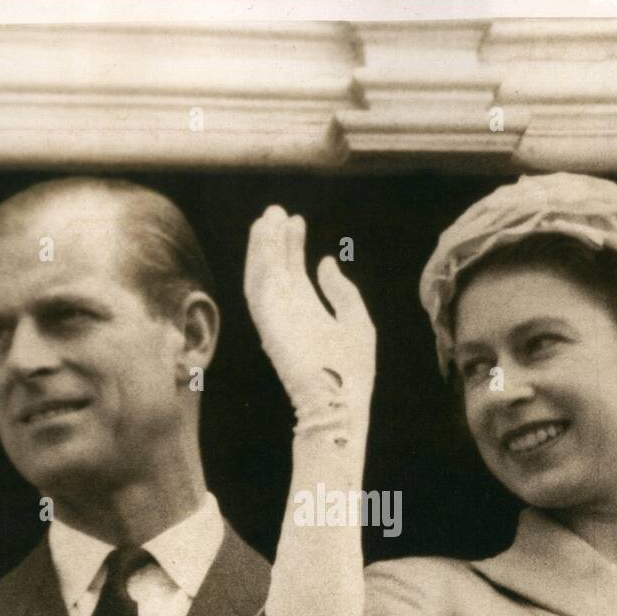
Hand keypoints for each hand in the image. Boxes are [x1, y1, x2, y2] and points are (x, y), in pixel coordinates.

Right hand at [244, 206, 374, 429]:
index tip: (296, 220)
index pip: (294, 272)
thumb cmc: (352, 372)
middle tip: (276, 210)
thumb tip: (326, 262)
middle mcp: (289, 314)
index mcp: (308, 313)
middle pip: (276, 269)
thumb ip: (343, 292)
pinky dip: (259, 263)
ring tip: (267, 218)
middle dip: (274, 240)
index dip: (293, 246)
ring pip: (262, 275)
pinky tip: (264, 240)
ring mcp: (277, 320)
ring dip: (262, 246)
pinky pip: (259, 288)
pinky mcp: (269, 326)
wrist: (341, 404)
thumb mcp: (357, 321)